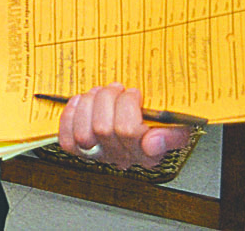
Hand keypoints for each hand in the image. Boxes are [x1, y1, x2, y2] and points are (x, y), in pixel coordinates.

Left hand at [57, 84, 193, 168]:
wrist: (142, 124)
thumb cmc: (159, 122)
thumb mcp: (177, 126)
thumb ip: (172, 135)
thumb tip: (153, 142)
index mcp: (147, 154)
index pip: (128, 131)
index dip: (127, 105)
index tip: (134, 93)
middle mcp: (121, 157)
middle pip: (103, 129)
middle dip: (108, 99)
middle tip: (117, 88)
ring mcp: (99, 154)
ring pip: (84, 133)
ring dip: (89, 104)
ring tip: (100, 92)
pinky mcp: (79, 150)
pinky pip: (67, 139)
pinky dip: (71, 116)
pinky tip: (81, 102)